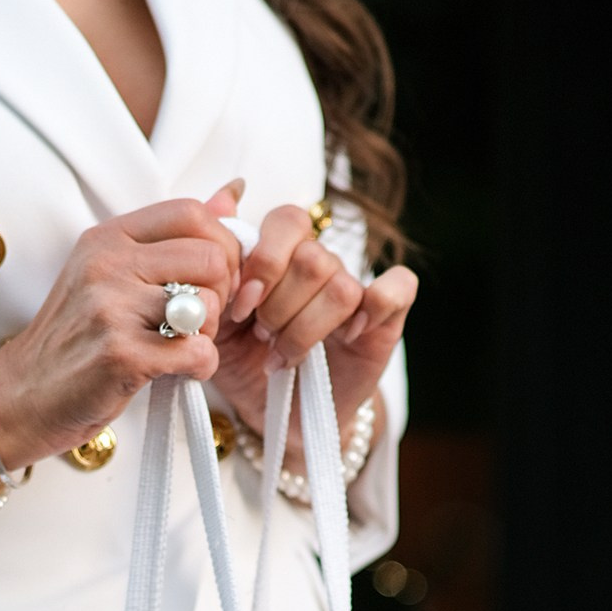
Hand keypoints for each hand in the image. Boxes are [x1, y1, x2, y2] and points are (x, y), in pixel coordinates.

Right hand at [0, 186, 244, 469]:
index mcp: (108, 238)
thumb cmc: (75, 339)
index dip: (221, 245)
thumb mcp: (110, 274)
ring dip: (209, 335)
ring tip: (180, 347)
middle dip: (221, 293)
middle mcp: (108, 264)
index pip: (191, 213)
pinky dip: (201, 368)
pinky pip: (197, 352)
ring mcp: (111, 308)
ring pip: (208, 306)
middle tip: (200, 320)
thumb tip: (232, 194)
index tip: (212, 278)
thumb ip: (168, 240)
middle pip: (211, 258)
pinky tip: (179, 372)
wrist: (23, 395)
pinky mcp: (121, 356)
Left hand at [211, 202, 418, 460]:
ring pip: (341, 285)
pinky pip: (398, 287)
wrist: (276, 416)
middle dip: (279, 306)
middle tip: (261, 336)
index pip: (286, 221)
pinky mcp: (386, 318)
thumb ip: (216, 261)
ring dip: (306, 327)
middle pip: (313, 257)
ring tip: (283, 355)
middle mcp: (321, 266)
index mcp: (283, 254)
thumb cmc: (245, 364)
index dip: (264, 262)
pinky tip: (345, 337)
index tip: (241, 309)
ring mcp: (355, 291)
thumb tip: (223, 194)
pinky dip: (375, 307)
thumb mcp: (214, 317)